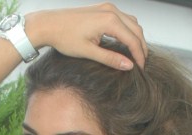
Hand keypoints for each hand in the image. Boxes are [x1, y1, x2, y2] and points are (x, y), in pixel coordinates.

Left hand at [26, 3, 147, 70]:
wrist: (49, 24)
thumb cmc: (65, 37)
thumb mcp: (89, 52)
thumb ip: (110, 59)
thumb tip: (129, 66)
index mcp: (109, 21)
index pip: (132, 40)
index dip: (139, 56)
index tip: (141, 69)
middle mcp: (111, 11)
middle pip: (136, 30)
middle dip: (141, 47)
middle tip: (142, 64)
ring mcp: (107, 8)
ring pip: (132, 23)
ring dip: (136, 38)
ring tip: (136, 54)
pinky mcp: (103, 9)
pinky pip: (123, 19)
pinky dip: (128, 31)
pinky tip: (126, 43)